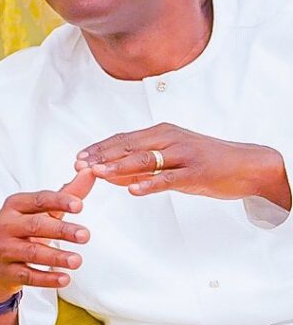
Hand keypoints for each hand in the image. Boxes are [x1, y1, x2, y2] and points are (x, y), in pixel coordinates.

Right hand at [0, 169, 95, 303]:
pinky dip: (46, 278)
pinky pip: (28, 276)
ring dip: (56, 256)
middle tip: (85, 235)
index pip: (39, 200)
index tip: (80, 206)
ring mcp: (4, 249)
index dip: (59, 202)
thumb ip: (66, 194)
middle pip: (35, 226)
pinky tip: (65, 278)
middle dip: (61, 230)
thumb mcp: (39, 212)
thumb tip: (90, 172)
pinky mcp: (7, 272)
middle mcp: (6, 225)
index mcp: (15, 206)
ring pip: (31, 252)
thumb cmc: (21, 231)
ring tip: (77, 260)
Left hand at [76, 123, 291, 207]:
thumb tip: (111, 176)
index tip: (78, 158)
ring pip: (144, 159)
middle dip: (100, 157)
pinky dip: (149, 184)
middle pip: (128, 146)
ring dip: (118, 167)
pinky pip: (168, 178)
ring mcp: (182, 155)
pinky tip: (133, 190)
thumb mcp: (170, 160)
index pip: (122, 139)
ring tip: (97, 174)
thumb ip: (141, 166)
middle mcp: (169, 139)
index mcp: (161, 133)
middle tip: (78, 166)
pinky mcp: (195, 172)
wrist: (246, 165)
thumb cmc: (205, 162)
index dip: (99, 148)